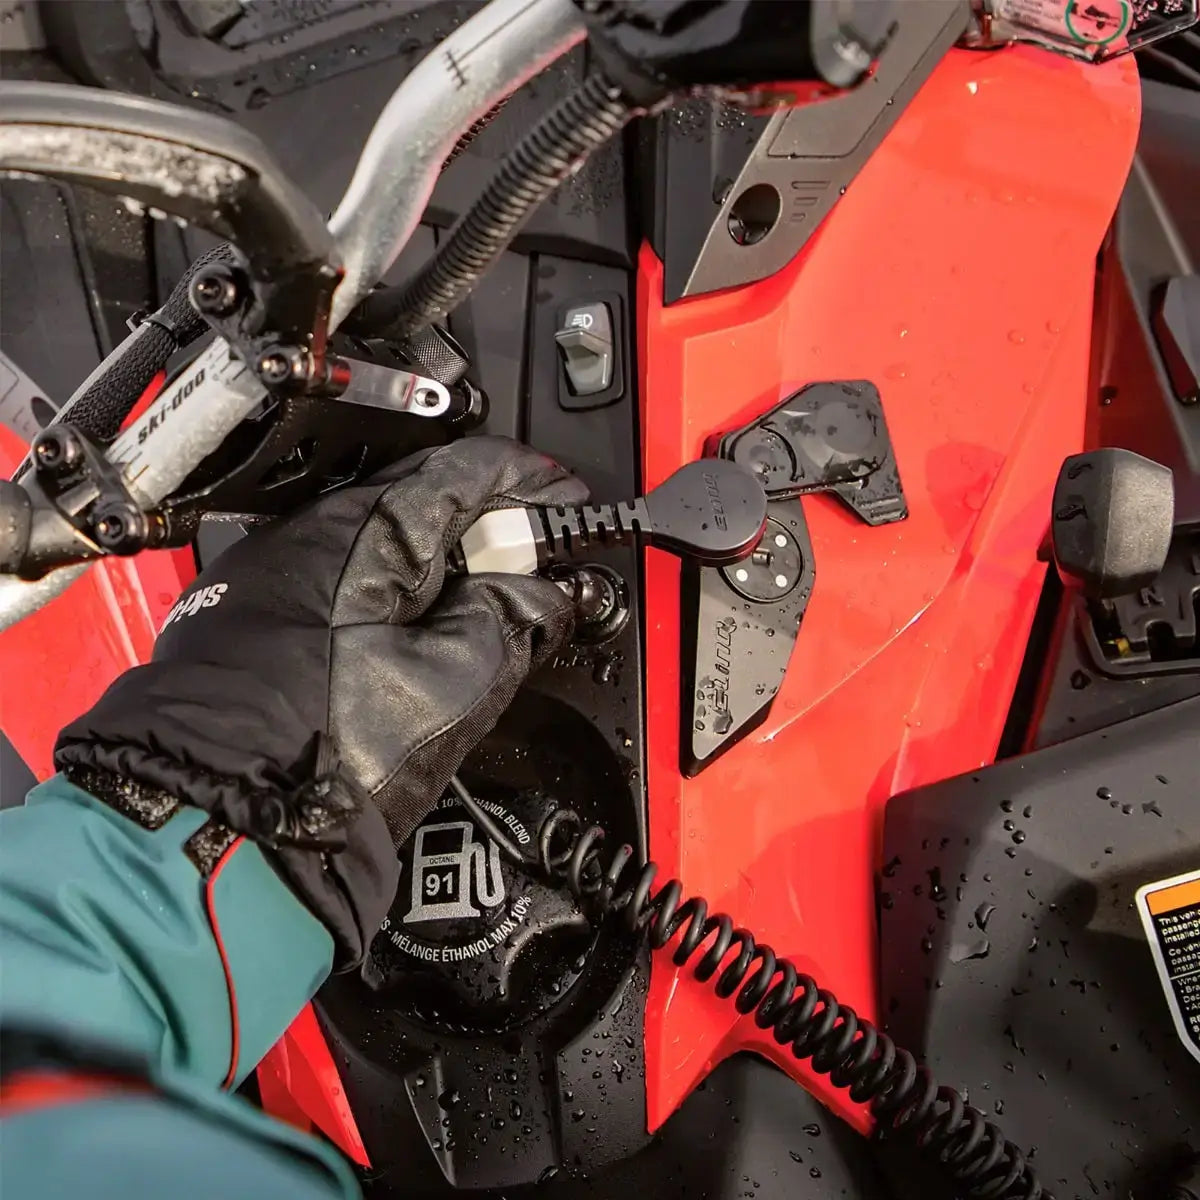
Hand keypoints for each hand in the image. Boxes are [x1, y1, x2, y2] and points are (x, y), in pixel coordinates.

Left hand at [55, 437, 588, 963]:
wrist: (229, 815)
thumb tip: (542, 591)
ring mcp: (278, 567)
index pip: (465, 472)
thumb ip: (513, 616)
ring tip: (485, 596)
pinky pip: (343, 572)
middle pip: (422, 495)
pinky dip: (392, 583)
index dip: (528, 483)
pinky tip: (415, 624)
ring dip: (439, 554)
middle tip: (537, 557)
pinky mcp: (257, 608)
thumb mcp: (458, 683)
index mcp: (370, 534)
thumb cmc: (332, 756)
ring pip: (380, 537)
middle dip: (487, 521)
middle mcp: (314, 532)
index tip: (564, 503)